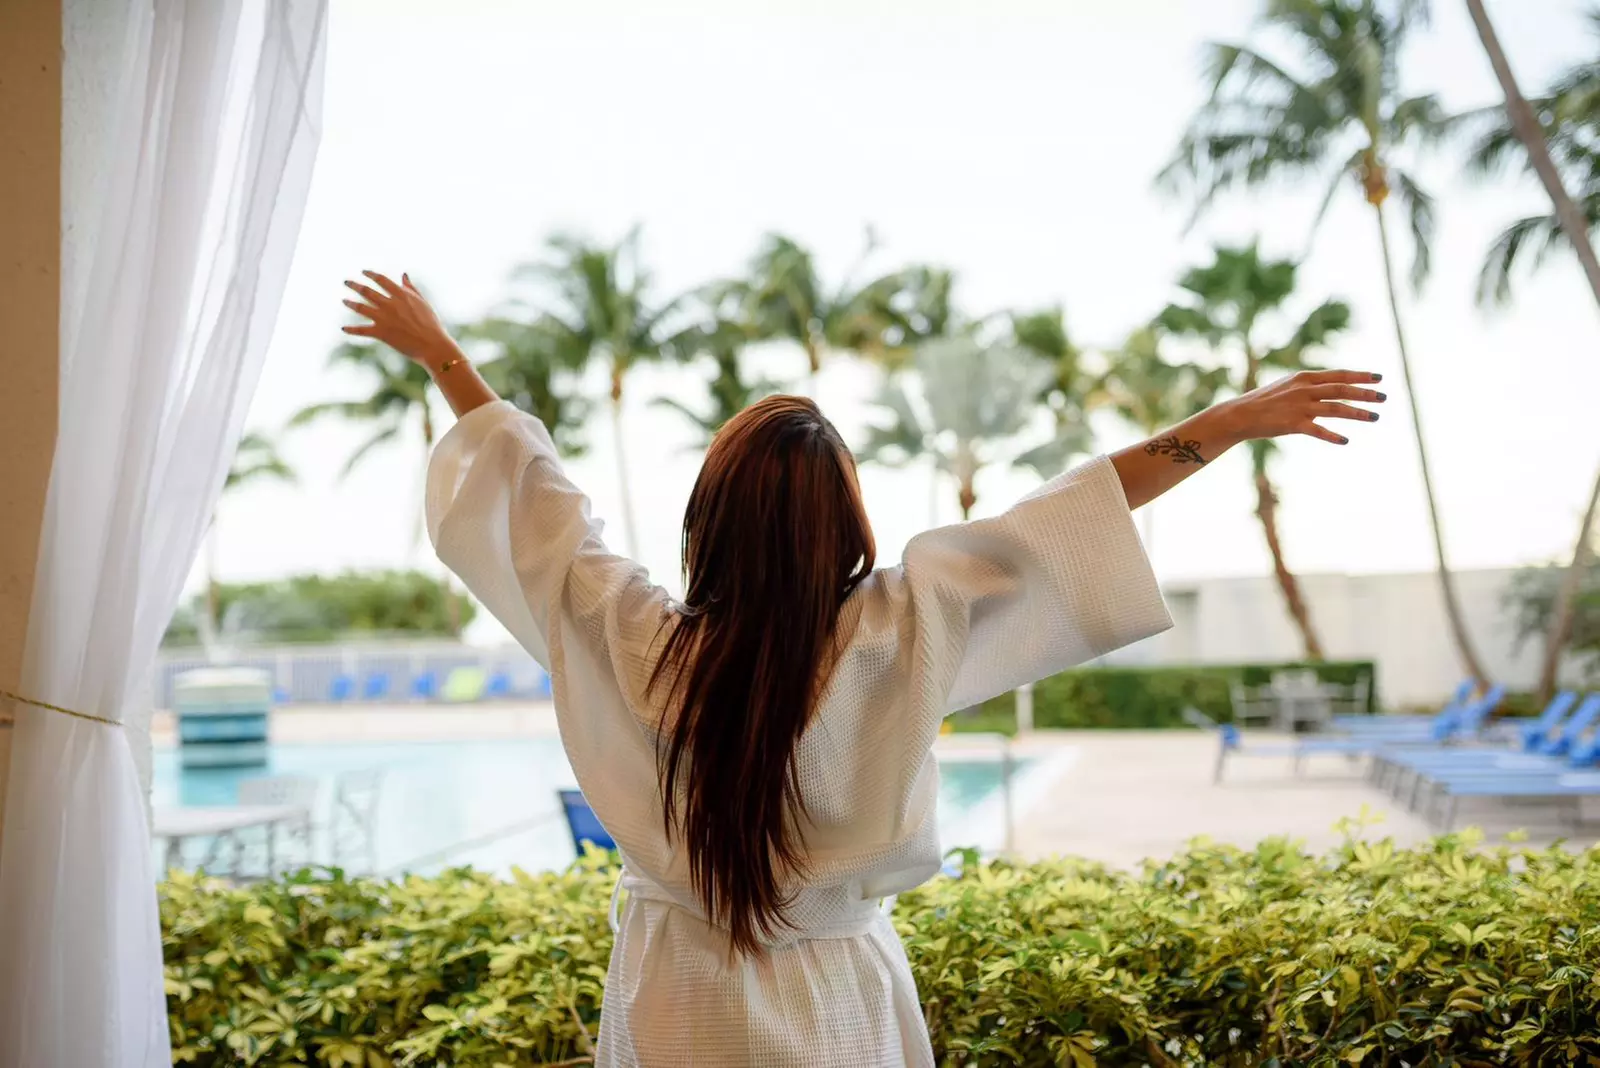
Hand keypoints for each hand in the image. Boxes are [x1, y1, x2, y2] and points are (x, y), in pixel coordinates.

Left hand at [342, 270, 459, 369]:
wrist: (432, 345)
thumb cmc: (431, 324)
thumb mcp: (423, 303)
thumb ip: (411, 288)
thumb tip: (403, 275)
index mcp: (401, 295)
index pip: (381, 280)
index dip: (370, 274)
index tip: (363, 272)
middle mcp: (390, 304)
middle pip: (367, 291)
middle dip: (355, 285)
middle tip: (346, 281)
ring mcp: (384, 318)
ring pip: (361, 307)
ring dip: (350, 303)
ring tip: (344, 300)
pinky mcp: (381, 333)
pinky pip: (361, 330)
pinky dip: (351, 329)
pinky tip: (343, 328)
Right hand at [1217, 369, 1385, 445]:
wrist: (1240, 414)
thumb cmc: (1265, 402)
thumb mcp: (1288, 387)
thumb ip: (1310, 388)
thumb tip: (1331, 391)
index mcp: (1304, 378)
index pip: (1339, 375)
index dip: (1360, 375)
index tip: (1379, 377)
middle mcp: (1305, 390)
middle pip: (1342, 389)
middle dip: (1365, 393)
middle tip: (1384, 397)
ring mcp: (1299, 406)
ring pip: (1335, 408)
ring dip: (1357, 413)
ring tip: (1375, 417)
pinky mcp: (1292, 424)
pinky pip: (1317, 430)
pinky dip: (1332, 435)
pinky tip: (1345, 441)